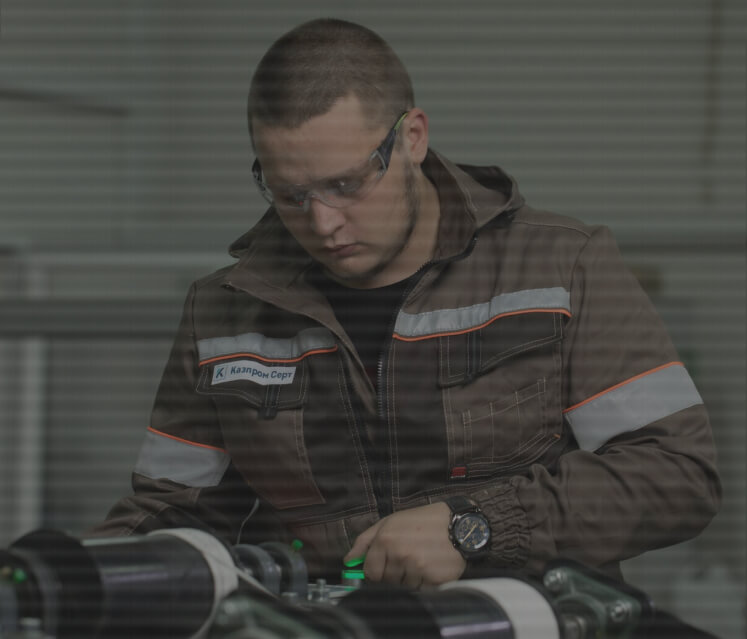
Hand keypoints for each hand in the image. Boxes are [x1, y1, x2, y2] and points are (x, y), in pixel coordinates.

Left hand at [343, 502, 466, 588]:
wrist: (458, 524)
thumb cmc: (422, 521)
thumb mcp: (390, 521)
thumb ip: (365, 540)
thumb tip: (348, 561)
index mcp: (385, 540)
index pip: (370, 572)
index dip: (376, 571)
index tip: (384, 566)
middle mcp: (399, 554)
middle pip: (386, 581)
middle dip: (393, 573)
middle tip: (407, 558)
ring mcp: (416, 568)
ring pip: (403, 587)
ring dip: (409, 578)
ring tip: (420, 560)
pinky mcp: (432, 579)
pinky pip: (420, 591)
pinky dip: (424, 583)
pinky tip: (430, 567)